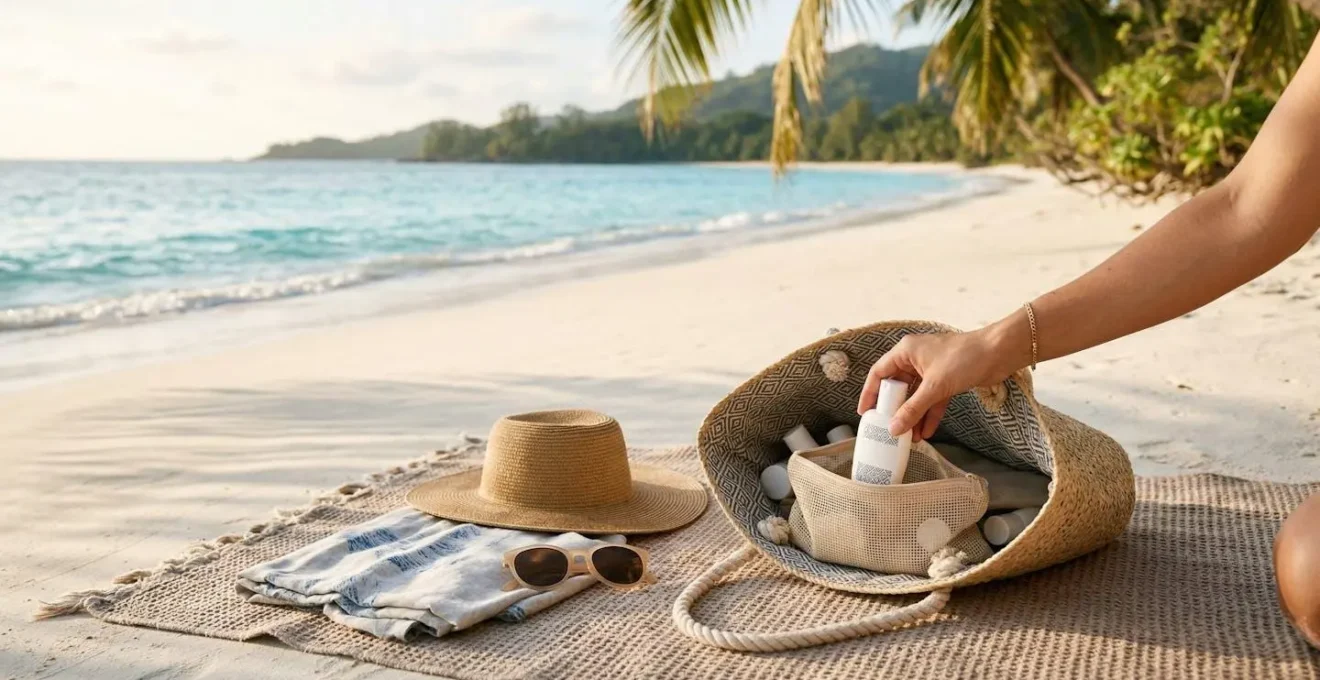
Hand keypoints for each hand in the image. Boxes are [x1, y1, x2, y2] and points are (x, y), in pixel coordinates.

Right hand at [857, 325, 1025, 440]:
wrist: (1000, 352)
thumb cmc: (964, 358)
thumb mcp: (935, 386)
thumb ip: (913, 409)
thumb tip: (894, 429)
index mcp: (906, 351)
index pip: (879, 373)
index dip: (870, 394)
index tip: (866, 413)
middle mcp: (916, 358)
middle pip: (898, 387)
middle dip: (895, 410)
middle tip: (889, 429)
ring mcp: (932, 369)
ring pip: (916, 396)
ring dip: (913, 415)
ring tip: (909, 437)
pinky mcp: (947, 379)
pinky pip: (932, 399)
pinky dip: (929, 414)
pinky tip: (927, 432)